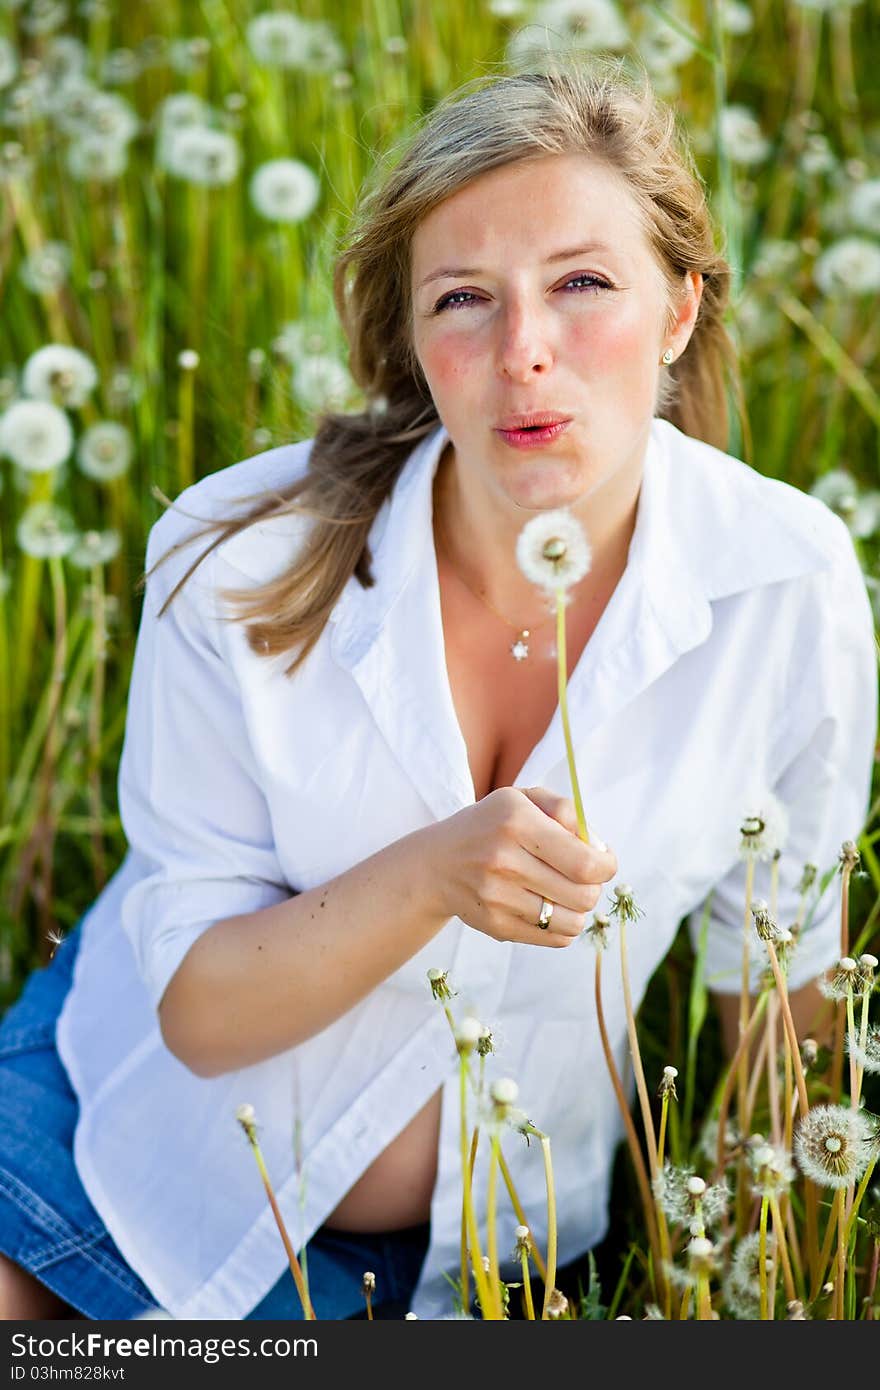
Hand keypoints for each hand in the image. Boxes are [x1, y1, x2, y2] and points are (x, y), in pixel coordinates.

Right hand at [428, 786, 617, 946]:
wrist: (438, 863)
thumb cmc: (492, 826)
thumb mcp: (523, 799)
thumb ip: (565, 810)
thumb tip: (597, 846)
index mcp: (516, 820)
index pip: (584, 862)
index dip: (606, 866)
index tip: (604, 861)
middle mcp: (504, 859)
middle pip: (583, 895)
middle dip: (593, 887)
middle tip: (582, 877)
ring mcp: (497, 897)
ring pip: (572, 922)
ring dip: (578, 909)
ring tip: (565, 893)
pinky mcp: (495, 925)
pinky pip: (554, 938)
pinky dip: (562, 926)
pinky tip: (549, 908)